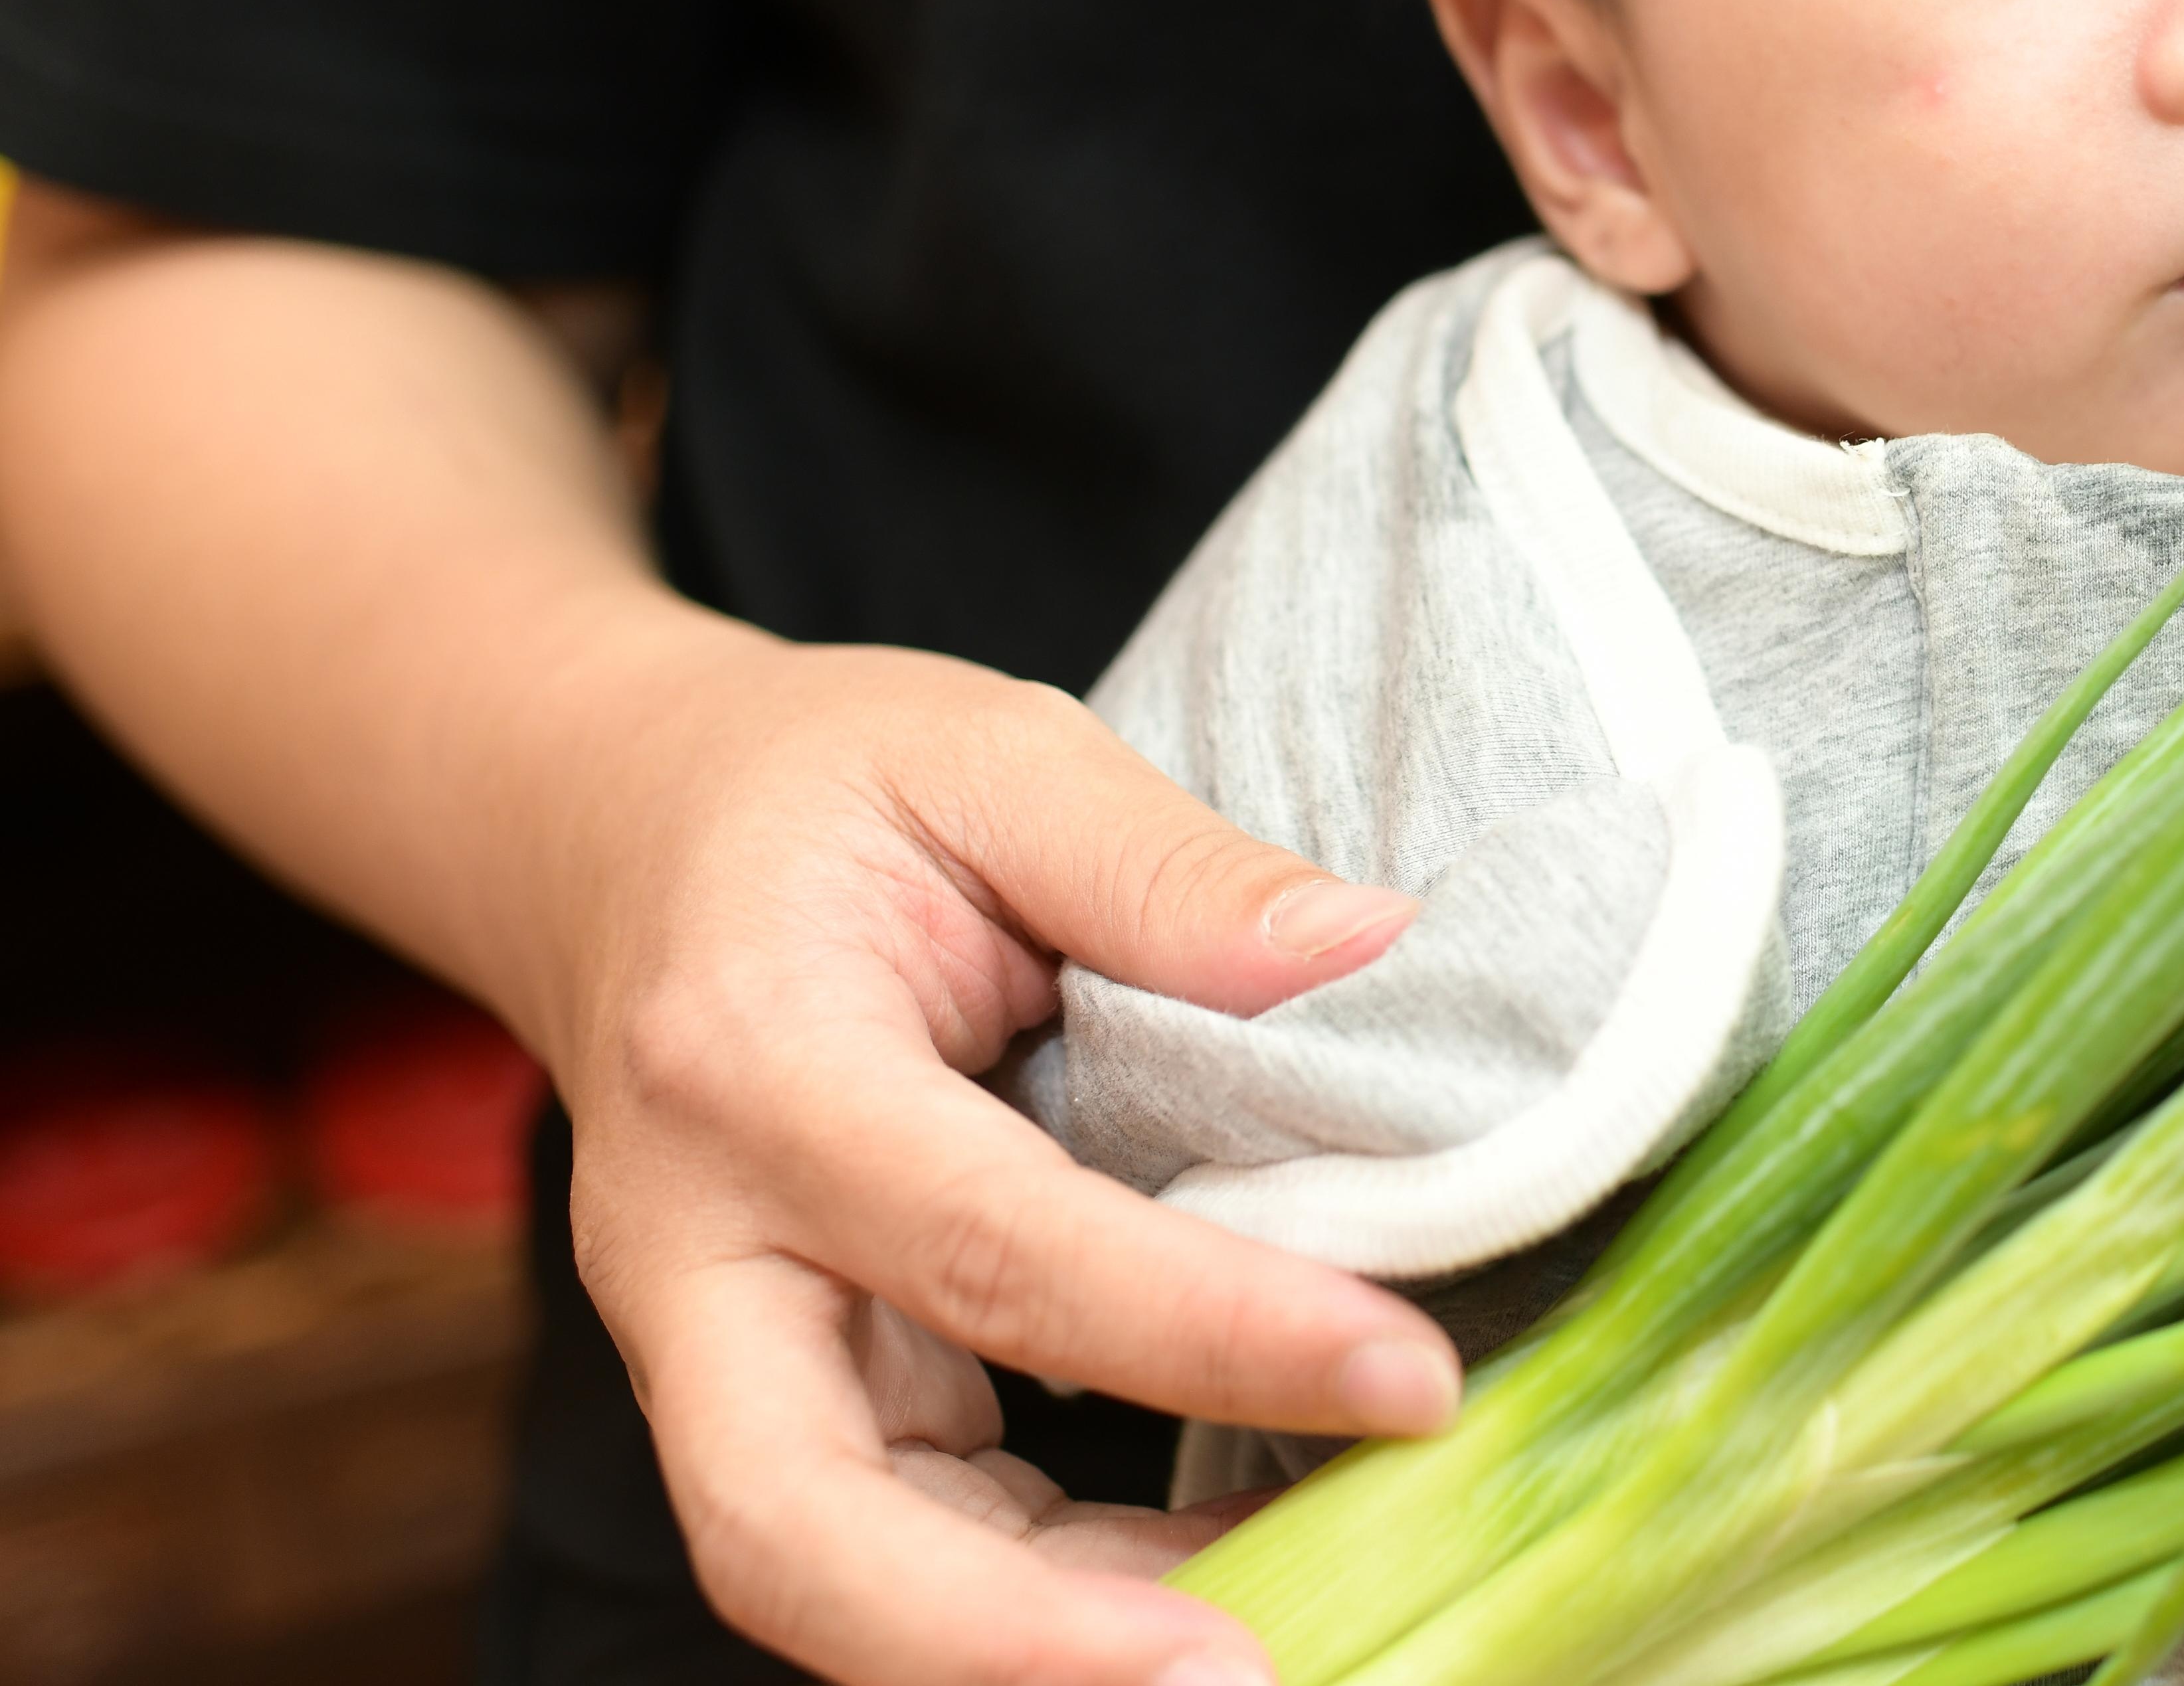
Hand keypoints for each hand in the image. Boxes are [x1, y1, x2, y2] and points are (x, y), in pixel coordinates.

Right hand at [526, 622, 1458, 1685]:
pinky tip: (1215, 1570)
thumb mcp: (988, 748)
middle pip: (796, 1524)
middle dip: (1016, 1637)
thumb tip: (1376, 953)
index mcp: (753, 1067)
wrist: (620, 830)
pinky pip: (882, 1545)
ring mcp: (708, 1349)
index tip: (1404, 1377)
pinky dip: (1041, 1598)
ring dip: (1041, 1648)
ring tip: (1282, 1637)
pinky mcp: (766, 1396)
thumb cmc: (814, 787)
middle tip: (1252, 1667)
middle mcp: (695, 1252)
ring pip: (827, 1575)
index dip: (1204, 1329)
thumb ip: (1170, 863)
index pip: (993, 1243)